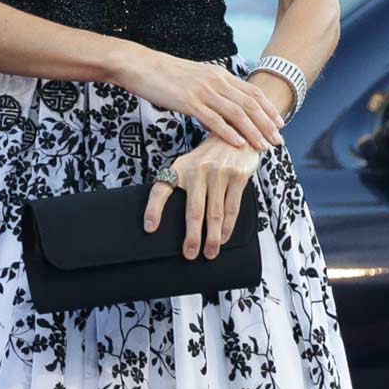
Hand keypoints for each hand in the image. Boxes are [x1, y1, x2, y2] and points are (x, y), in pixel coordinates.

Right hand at [121, 49, 284, 151]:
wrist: (140, 64)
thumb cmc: (163, 74)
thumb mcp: (193, 79)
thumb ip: (209, 94)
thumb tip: (218, 114)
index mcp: (219, 74)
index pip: (252, 92)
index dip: (269, 109)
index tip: (280, 123)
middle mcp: (216, 81)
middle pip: (250, 104)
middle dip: (267, 124)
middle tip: (278, 140)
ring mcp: (203, 91)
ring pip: (237, 113)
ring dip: (253, 131)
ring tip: (264, 146)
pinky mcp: (188, 101)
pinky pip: (214, 119)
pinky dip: (229, 132)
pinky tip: (239, 144)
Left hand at [144, 137, 260, 260]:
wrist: (236, 133)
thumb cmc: (207, 157)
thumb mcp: (187, 164)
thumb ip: (178, 183)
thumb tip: (165, 219)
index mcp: (180, 168)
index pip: (161, 189)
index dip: (154, 209)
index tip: (150, 229)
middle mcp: (198, 169)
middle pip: (194, 210)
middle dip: (192, 236)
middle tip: (189, 255)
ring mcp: (219, 172)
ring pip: (215, 213)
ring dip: (212, 237)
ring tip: (209, 253)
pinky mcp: (238, 175)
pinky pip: (232, 207)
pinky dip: (228, 226)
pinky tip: (223, 238)